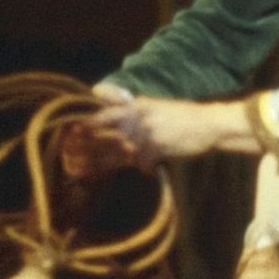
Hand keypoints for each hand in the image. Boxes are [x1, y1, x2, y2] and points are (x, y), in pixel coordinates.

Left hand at [63, 96, 257, 174]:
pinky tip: (148, 171)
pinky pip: (142, 163)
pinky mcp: (158, 147)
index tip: (71, 135)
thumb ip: (136, 110)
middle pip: (105, 133)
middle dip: (86, 147)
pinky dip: (145, 169)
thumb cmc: (184, 118)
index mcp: (138, 105)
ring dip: (100, 164)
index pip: (105, 114)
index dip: (87, 125)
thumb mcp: (158, 107)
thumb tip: (116, 110)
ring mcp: (147, 132)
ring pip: (117, 151)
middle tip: (69, 159)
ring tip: (83, 172)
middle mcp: (139, 117)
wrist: (210, 124)